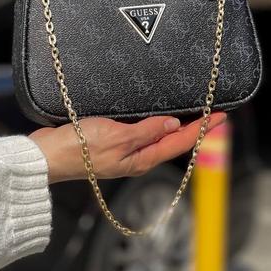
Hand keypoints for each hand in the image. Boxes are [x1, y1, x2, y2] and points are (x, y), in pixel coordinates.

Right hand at [29, 112, 226, 183]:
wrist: (48, 155)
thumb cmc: (80, 147)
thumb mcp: (116, 137)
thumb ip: (145, 131)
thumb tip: (174, 125)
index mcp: (141, 159)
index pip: (180, 142)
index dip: (203, 128)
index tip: (222, 115)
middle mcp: (137, 158)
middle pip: (174, 142)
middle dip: (197, 128)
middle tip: (216, 111)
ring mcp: (124, 152)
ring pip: (160, 138)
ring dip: (179, 126)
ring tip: (195, 113)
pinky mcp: (112, 143)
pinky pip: (144, 133)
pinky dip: (158, 124)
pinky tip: (158, 116)